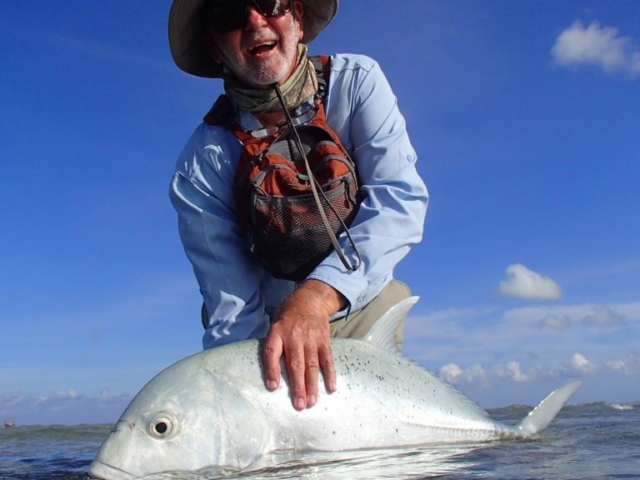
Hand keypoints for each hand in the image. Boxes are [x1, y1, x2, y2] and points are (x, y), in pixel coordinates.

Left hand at [263, 280, 345, 409]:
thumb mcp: (275, 324)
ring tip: (312, 401)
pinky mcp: (324, 340)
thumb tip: (271, 373)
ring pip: (311, 365)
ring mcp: (311, 338)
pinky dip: (329, 373)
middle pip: (295, 364)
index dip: (272, 370)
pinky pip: (327, 359)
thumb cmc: (288, 316)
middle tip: (299, 405)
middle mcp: (294, 336)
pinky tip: (331, 387)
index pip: (272, 352)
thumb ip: (274, 345)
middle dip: (297, 386)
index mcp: (277, 331)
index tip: (273, 387)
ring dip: (312, 385)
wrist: (310, 299)